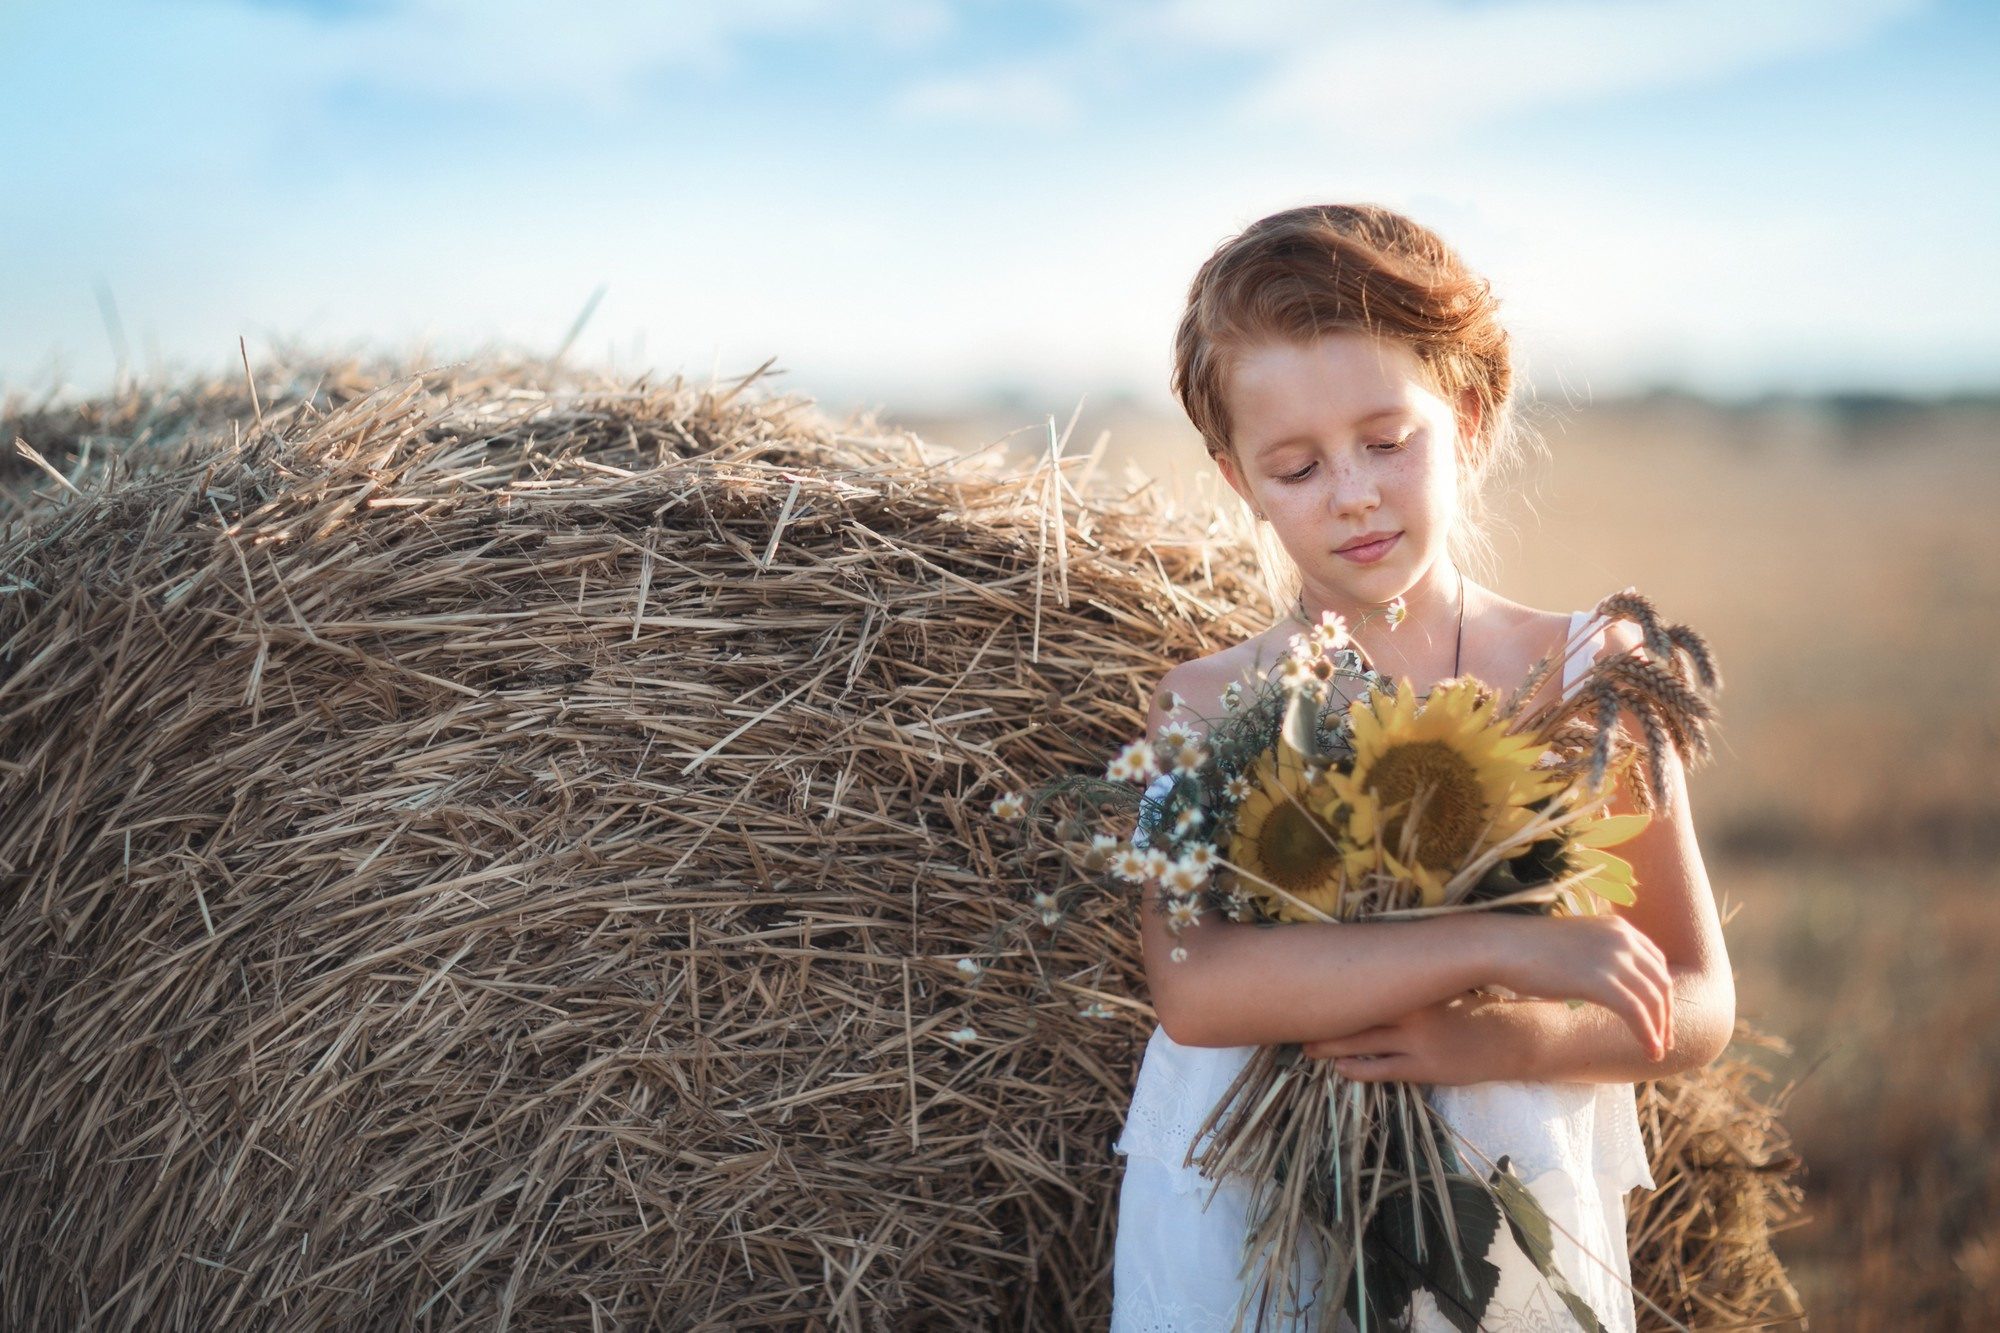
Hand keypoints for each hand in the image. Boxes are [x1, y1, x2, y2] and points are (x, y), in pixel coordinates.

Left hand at [1301, 993, 1515, 1084]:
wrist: (1511, 1036)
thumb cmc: (1470, 1006)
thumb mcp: (1438, 985)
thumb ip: (1407, 982)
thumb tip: (1366, 974)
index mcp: (1413, 984)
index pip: (1362, 982)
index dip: (1331, 987)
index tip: (1304, 985)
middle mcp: (1410, 1008)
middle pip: (1352, 1012)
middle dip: (1320, 1018)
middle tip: (1292, 1021)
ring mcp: (1416, 1039)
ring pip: (1360, 1041)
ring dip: (1330, 1046)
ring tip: (1307, 1048)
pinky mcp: (1424, 1067)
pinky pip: (1381, 1069)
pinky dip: (1356, 1068)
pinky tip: (1340, 1068)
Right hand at [1486, 913, 1674, 1063]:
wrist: (1503, 947)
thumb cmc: (1529, 949)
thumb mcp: (1576, 945)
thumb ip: (1599, 956)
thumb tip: (1606, 984)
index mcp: (1618, 928)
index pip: (1656, 962)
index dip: (1662, 992)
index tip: (1660, 1015)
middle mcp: (1623, 939)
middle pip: (1660, 982)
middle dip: (1666, 1014)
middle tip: (1664, 1039)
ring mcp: (1614, 959)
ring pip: (1653, 1000)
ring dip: (1659, 1029)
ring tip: (1656, 1051)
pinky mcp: (1602, 982)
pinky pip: (1637, 1013)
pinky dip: (1647, 1034)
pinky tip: (1649, 1051)